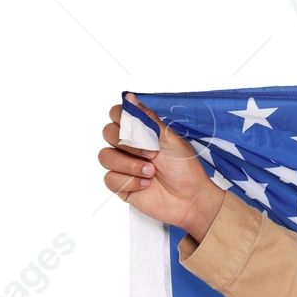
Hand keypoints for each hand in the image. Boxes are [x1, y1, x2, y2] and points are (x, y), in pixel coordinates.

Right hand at [98, 95, 226, 240]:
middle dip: (129, 143)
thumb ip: (148, 119)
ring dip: (130, 164)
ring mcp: (123, 166)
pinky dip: (130, 181)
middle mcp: (128, 147)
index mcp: (141, 133)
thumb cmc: (185, 168)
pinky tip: (146, 184)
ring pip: (105, 157)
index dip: (122, 119)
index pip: (116, 115)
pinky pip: (109, 178)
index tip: (139, 129)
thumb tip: (129, 97)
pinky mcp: (121, 185)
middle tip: (152, 154)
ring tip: (152, 172)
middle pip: (107, 133)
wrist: (192, 198)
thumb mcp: (170, 139)